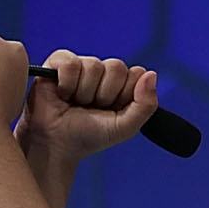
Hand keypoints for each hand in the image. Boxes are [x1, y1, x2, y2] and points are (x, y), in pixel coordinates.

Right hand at [19, 48, 157, 162]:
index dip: (124, 95)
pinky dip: (67, 83)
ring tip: (74, 103)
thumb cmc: (88, 136)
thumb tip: (151, 74)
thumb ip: (145, 105)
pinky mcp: (58, 62)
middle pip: (117, 67)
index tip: (111, 110)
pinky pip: (71, 63)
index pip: (136, 73)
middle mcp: (103, 71)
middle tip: (90, 108)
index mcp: (121, 84)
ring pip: (94, 66)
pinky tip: (61, 94)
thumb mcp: (124, 127)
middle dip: (104, 94)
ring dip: (84, 93)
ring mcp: (82, 64)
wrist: (56, 145)